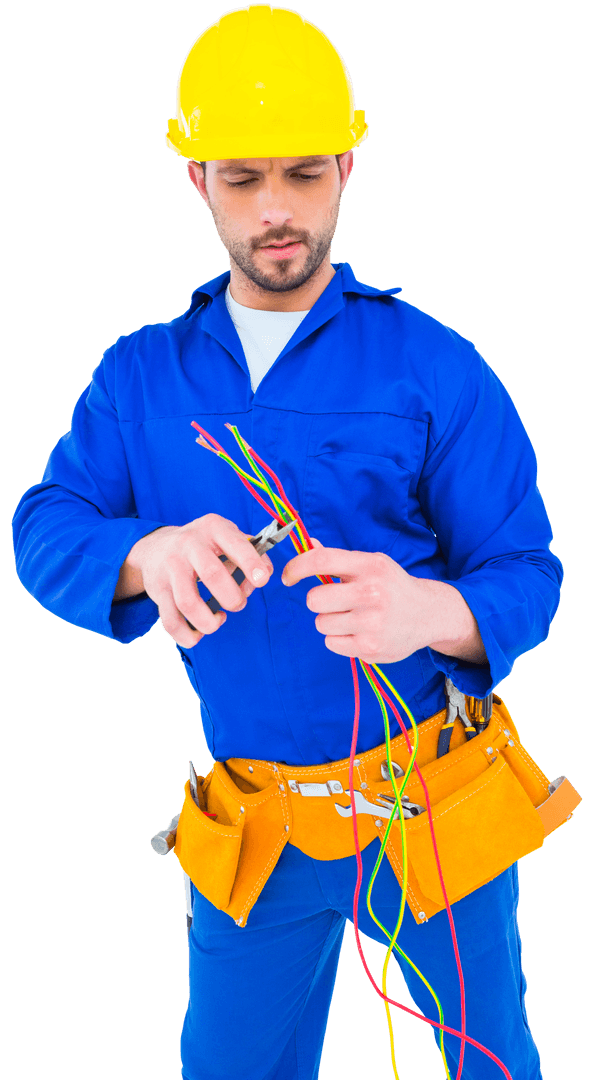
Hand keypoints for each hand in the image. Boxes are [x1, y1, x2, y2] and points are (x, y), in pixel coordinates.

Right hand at [120, 513, 273, 647]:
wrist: (156, 547)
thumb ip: (251, 551)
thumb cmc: (203, 545)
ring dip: (210, 622)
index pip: (234, 544)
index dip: (250, 563)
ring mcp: (170, 568)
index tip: (261, 581)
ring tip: (219, 619)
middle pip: (212, 574)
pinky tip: (199, 632)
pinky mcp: (158, 592)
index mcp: (213, 528)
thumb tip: (265, 574)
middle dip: (233, 597)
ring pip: (188, 603)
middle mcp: (189, 545)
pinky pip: (171, 622)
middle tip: (238, 604)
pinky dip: (188, 636)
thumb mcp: (226, 536)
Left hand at [281, 540, 484, 663]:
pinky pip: (331, 643)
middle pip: (315, 599)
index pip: (321, 560)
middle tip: (336, 602)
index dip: (296, 567)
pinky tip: (359, 632)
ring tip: (352, 618)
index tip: (288, 577)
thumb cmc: (393, 587)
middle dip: (319, 601)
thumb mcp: (372, 565)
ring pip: (321, 623)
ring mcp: (372, 622)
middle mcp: (372, 592)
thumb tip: (308, 544)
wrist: (428, 614)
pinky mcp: (370, 647)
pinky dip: (339, 639)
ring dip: (330, 621)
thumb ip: (338, 559)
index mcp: (370, 566)